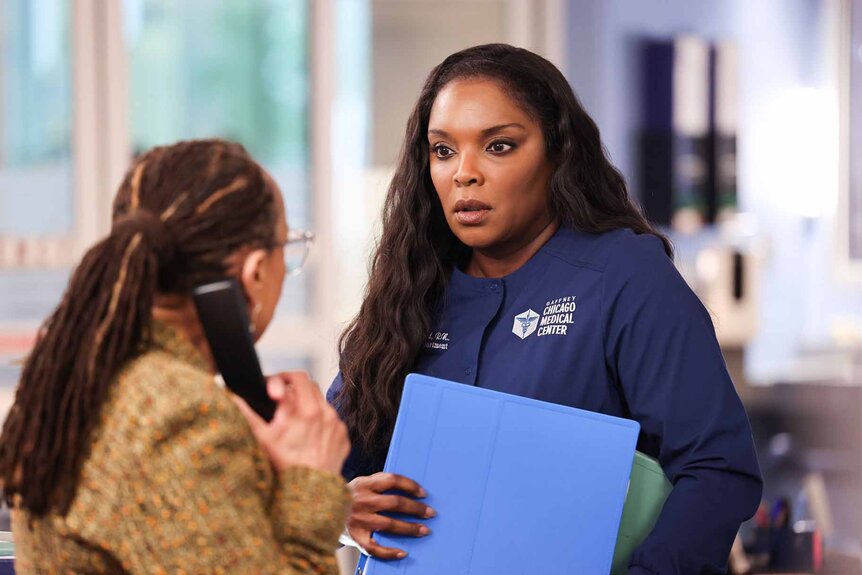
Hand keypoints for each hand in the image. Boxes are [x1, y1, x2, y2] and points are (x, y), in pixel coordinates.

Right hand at [233, 371, 349, 474]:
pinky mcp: (343, 438)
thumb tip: (232, 396)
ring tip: (293, 425)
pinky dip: (320, 425)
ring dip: (307, 408)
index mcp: (307, 409)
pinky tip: (308, 438)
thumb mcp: (263, 438)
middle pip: (311, 388)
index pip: (299, 377)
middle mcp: (326, 414)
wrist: (309, 493)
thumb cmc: (285, 466)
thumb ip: (248, 414)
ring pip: (322, 405)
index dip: (284, 377)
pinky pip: (332, 422)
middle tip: (281, 404)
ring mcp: (337, 426)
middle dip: (295, 391)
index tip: (275, 388)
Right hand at [347, 472, 435, 558]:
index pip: (392, 480)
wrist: (320, 511)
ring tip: (424, 530)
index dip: (410, 485)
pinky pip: (375, 548)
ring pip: (390, 525)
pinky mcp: (355, 537)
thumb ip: (379, 484)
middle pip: (395, 503)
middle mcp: (362, 501)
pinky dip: (390, 552)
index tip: (424, 493)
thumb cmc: (348, 497)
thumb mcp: (360, 483)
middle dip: (416, 508)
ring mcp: (359, 520)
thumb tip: (408, 487)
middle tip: (431, 513)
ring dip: (410, 528)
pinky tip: (403, 552)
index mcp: (364, 484)